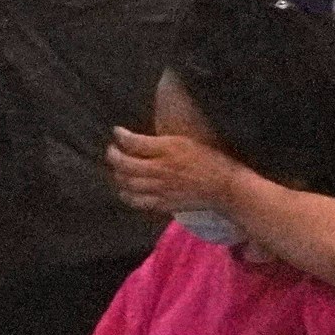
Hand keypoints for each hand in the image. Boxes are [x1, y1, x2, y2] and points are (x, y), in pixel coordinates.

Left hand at [108, 127, 244, 215]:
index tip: (117, 131)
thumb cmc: (208, 160)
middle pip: (125, 164)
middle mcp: (160, 169)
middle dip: (113, 156)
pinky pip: (137, 201)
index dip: (121, 136)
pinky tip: (124, 190)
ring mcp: (160, 188)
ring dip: (117, 175)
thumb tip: (139, 138)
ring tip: (117, 169)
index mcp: (168, 149)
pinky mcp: (163, 203)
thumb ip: (161, 141)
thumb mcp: (186, 142)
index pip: (134, 142)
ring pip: (128, 183)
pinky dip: (127, 195)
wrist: (222, 186)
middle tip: (111, 151)